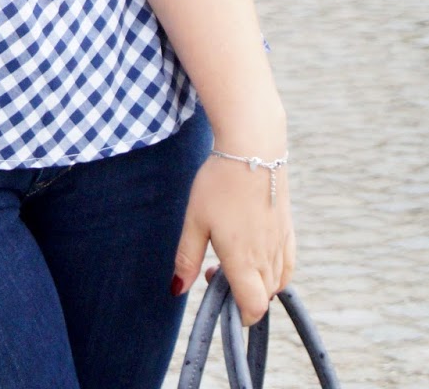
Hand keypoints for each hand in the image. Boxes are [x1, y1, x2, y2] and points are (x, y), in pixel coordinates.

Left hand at [172, 154, 295, 324]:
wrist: (253, 149)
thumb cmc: (219, 183)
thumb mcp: (195, 220)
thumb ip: (187, 258)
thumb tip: (177, 289)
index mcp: (243, 261)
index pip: (253, 308)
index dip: (241, 315)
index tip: (221, 298)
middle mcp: (267, 258)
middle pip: (263, 297)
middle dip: (242, 295)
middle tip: (215, 267)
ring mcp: (281, 244)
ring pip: (276, 282)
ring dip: (257, 282)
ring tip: (233, 257)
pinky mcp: (288, 230)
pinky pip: (287, 264)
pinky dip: (275, 270)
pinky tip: (258, 253)